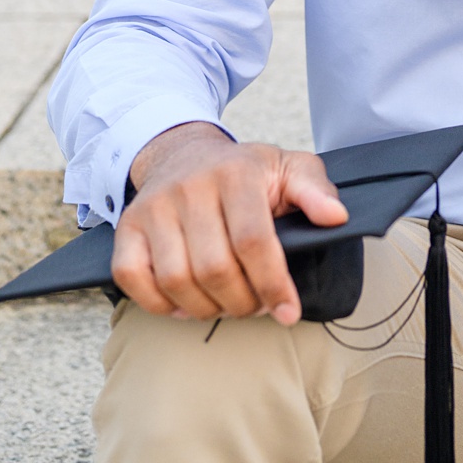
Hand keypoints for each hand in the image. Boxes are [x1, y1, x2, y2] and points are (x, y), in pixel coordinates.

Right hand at [110, 122, 347, 324]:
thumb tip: (335, 217)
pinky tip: (184, 303)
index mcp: (235, 173)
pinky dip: (158, 303)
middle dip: (242, 302)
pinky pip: (132, 278)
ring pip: (176, 280)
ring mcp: (153, 206)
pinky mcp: (127, 226)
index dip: (273, 285)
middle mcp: (189, 187)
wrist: (182, 152)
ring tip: (225, 304)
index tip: (288, 311)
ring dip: (206, 308)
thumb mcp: (287, 167)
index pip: (253, 241)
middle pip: (214, 268)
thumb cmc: (242, 172)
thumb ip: (316, 190)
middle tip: (255, 306)